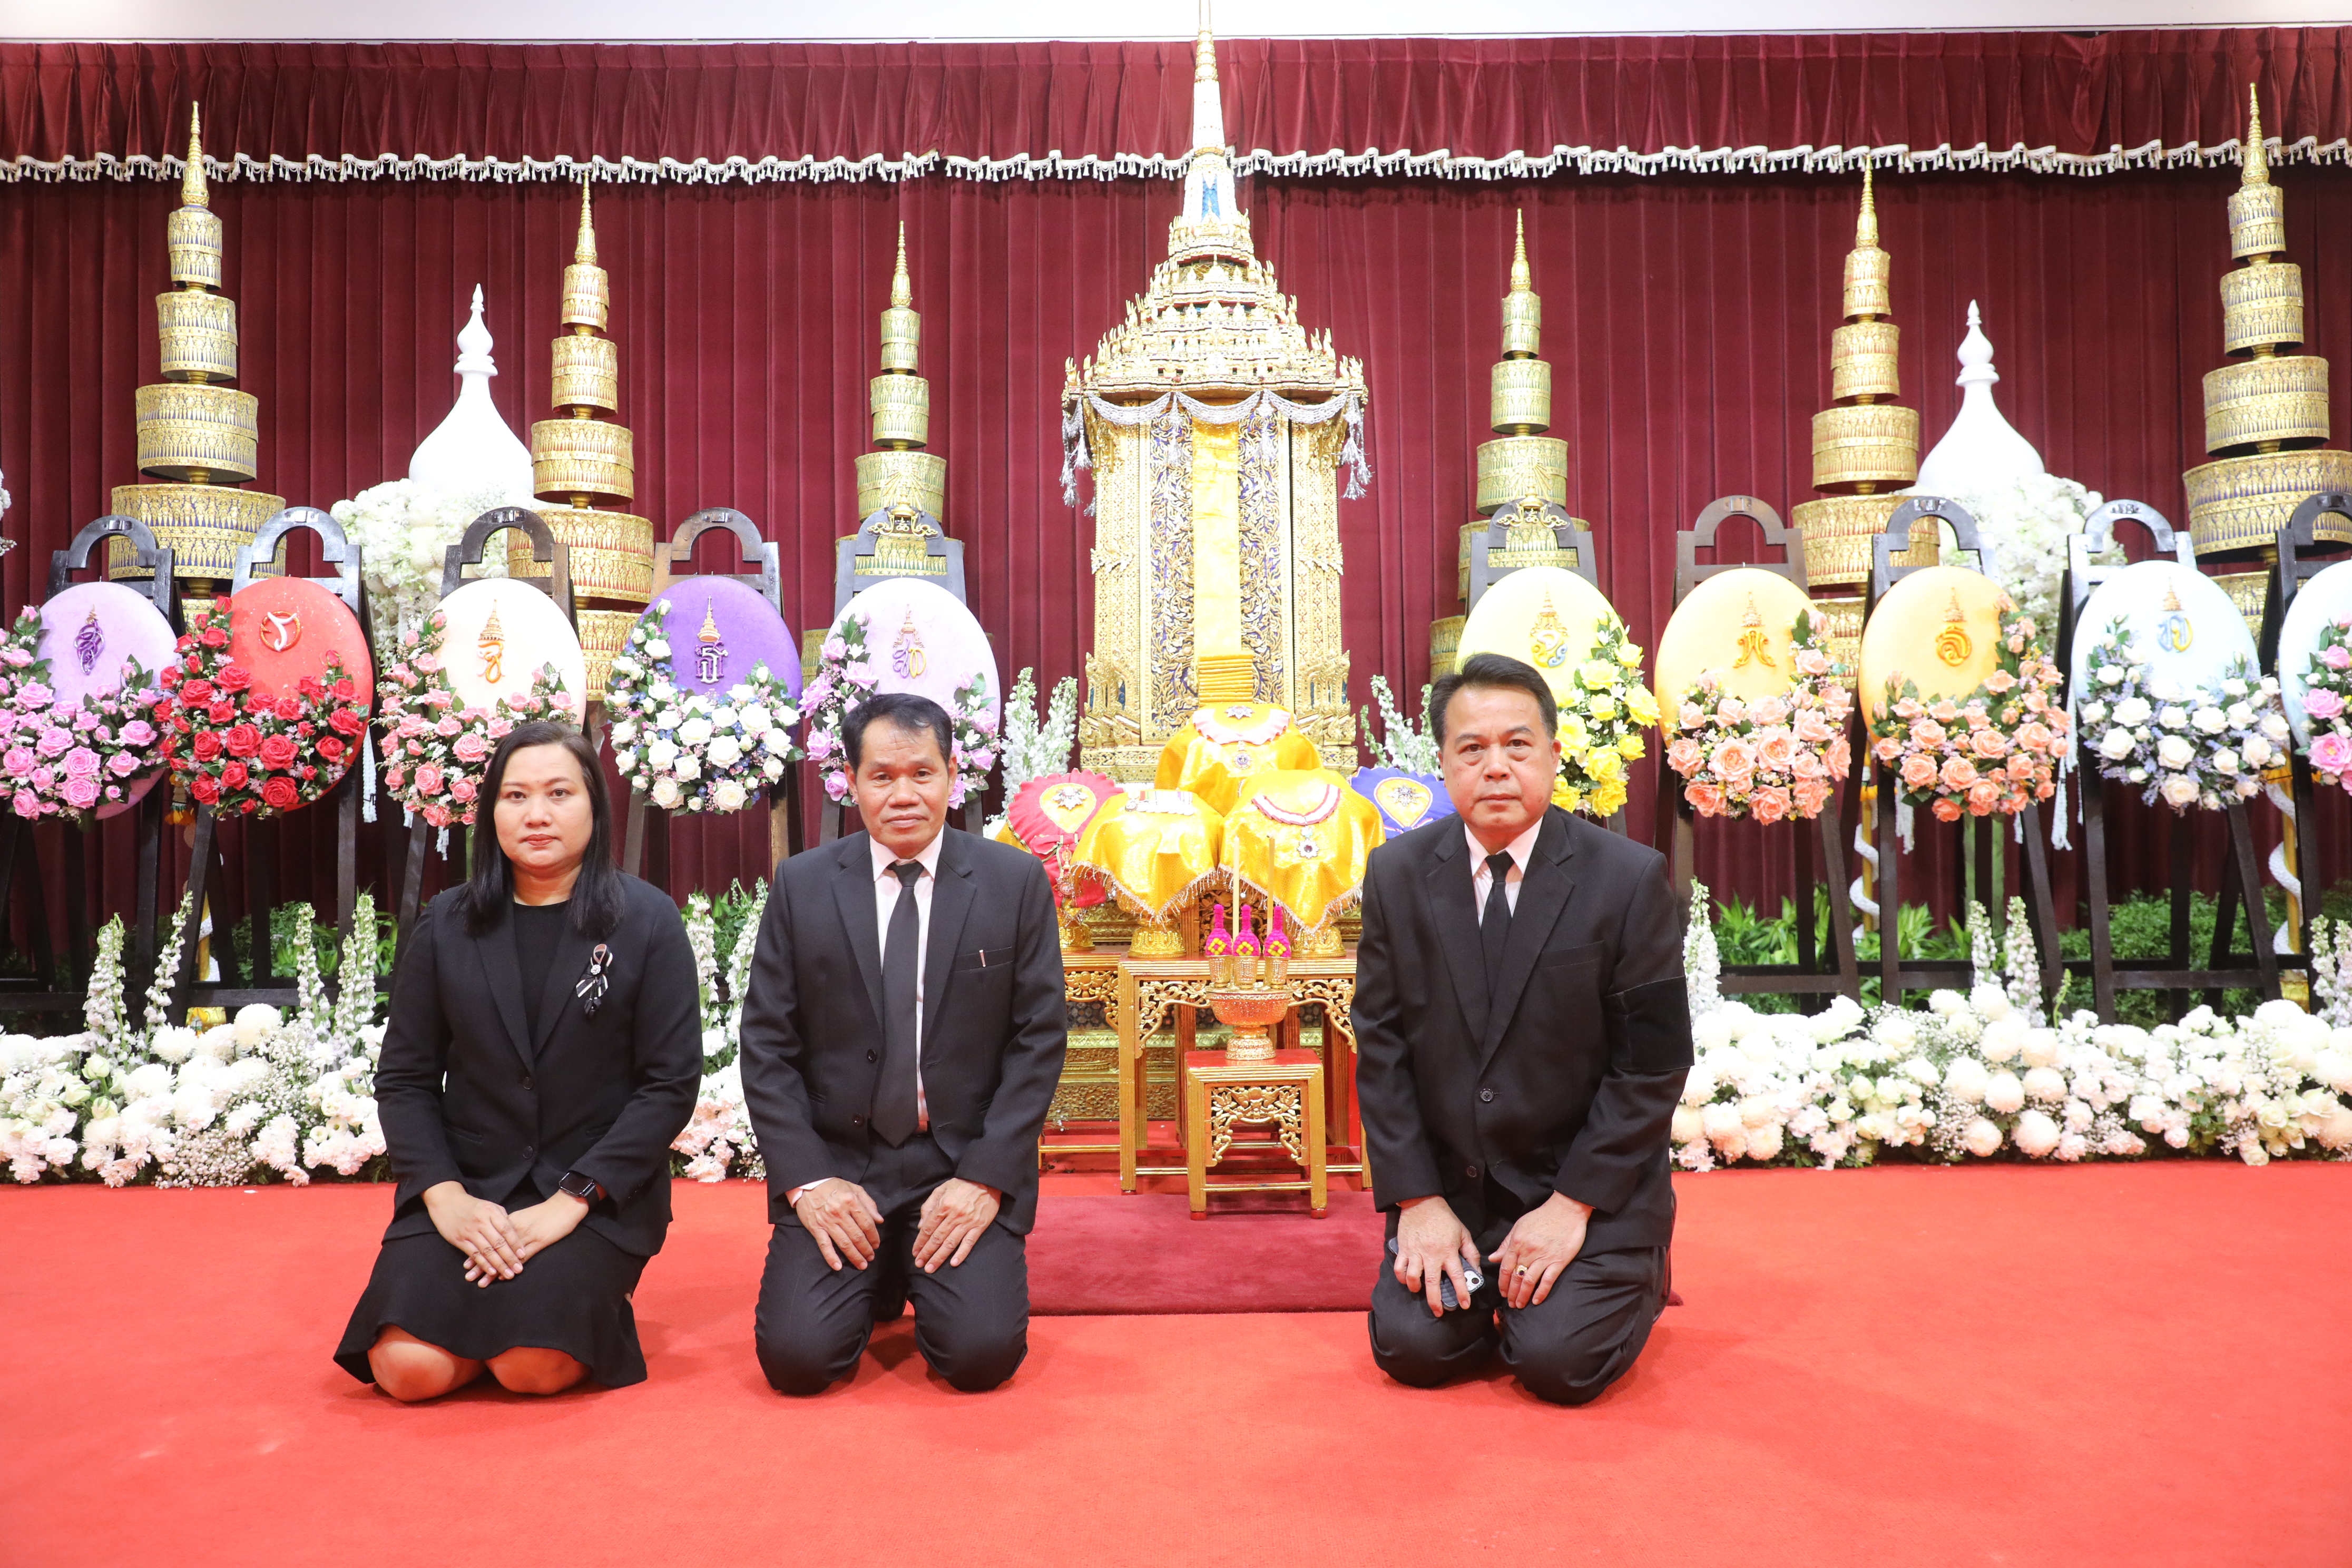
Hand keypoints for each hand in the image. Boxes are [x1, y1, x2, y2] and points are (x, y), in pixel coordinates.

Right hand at [423, 1181, 523, 1287]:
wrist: (446, 1202)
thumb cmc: (471, 1205)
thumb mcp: (489, 1205)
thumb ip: (501, 1217)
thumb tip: (514, 1232)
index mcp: (491, 1212)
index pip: (506, 1230)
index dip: (515, 1243)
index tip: (523, 1255)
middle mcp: (481, 1222)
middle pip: (498, 1243)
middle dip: (510, 1258)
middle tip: (518, 1269)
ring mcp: (470, 1232)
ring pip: (487, 1251)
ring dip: (499, 1264)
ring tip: (508, 1274)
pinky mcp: (460, 1240)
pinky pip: (474, 1254)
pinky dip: (483, 1264)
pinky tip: (491, 1272)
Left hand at [466, 1193, 589, 1282]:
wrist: (564, 1206)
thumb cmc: (546, 1212)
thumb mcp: (526, 1217)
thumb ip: (513, 1227)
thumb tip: (501, 1237)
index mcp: (511, 1222)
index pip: (489, 1240)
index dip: (477, 1252)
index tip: (466, 1264)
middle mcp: (515, 1230)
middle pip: (493, 1249)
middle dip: (480, 1264)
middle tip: (469, 1276)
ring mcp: (526, 1236)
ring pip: (504, 1256)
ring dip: (492, 1270)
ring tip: (481, 1282)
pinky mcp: (538, 1242)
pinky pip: (521, 1257)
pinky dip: (511, 1267)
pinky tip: (503, 1277)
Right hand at [793, 1179, 883, 1271]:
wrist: (807, 1184)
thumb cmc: (833, 1186)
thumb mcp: (854, 1188)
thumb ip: (869, 1203)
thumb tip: (879, 1220)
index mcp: (851, 1201)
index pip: (867, 1223)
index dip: (874, 1236)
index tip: (877, 1245)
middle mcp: (840, 1213)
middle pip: (857, 1236)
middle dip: (866, 1249)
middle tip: (871, 1257)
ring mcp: (827, 1222)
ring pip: (844, 1243)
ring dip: (854, 1256)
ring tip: (861, 1264)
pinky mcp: (816, 1228)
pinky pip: (824, 1245)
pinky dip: (831, 1257)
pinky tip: (838, 1266)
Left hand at [913, 1178, 999, 1272]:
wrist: (986, 1180)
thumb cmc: (962, 1185)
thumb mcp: (941, 1189)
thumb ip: (929, 1206)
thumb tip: (921, 1225)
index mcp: (943, 1206)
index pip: (928, 1228)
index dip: (920, 1242)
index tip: (915, 1252)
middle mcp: (954, 1216)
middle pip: (937, 1238)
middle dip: (926, 1253)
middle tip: (919, 1264)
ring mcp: (967, 1222)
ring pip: (950, 1243)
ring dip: (939, 1257)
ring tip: (931, 1268)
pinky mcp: (979, 1226)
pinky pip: (969, 1243)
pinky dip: (961, 1254)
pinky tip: (953, 1263)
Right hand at [1393, 1195, 1478, 1317]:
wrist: (1422, 1202)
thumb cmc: (1445, 1218)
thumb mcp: (1463, 1233)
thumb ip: (1471, 1253)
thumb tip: (1476, 1271)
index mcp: (1448, 1251)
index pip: (1457, 1276)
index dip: (1462, 1293)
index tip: (1465, 1305)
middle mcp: (1432, 1255)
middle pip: (1433, 1284)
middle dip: (1435, 1302)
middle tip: (1439, 1312)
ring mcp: (1415, 1252)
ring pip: (1413, 1277)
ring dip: (1416, 1288)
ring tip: (1419, 1291)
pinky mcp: (1403, 1249)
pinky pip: (1399, 1268)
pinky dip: (1401, 1277)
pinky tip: (1406, 1280)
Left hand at [1490, 1192, 1591, 1308]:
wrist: (1566, 1210)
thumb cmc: (1542, 1216)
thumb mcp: (1519, 1226)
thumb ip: (1506, 1243)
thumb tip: (1493, 1258)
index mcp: (1517, 1243)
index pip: (1505, 1268)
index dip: (1502, 1283)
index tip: (1502, 1292)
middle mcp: (1528, 1252)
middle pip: (1516, 1277)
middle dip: (1511, 1293)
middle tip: (1510, 1303)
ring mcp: (1544, 1257)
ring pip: (1529, 1281)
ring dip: (1522, 1296)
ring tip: (1520, 1304)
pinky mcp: (1559, 1261)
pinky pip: (1548, 1280)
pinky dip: (1541, 1292)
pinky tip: (1536, 1301)